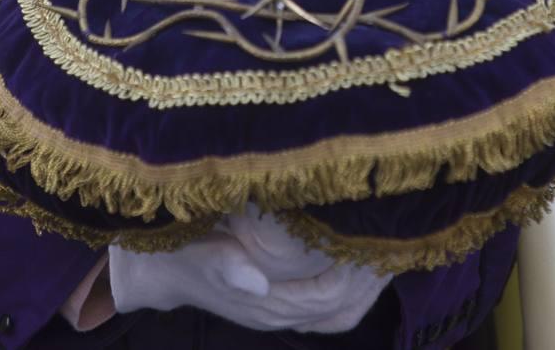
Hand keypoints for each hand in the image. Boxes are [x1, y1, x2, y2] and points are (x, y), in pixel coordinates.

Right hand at [108, 208, 391, 332]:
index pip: (328, 297)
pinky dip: (347, 291)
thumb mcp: (201, 255)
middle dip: (365, 278)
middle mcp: (280, 315)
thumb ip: (228, 267)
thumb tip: (258, 282)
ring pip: (338, 310)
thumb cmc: (185, 255)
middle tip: (388, 241)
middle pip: (341, 307)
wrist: (166, 271)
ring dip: (360, 286)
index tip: (370, 239)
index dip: (352, 272)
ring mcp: (281, 313)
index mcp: (267, 304)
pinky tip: (357, 264)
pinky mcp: (280, 304)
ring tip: (381, 251)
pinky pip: (327, 309)